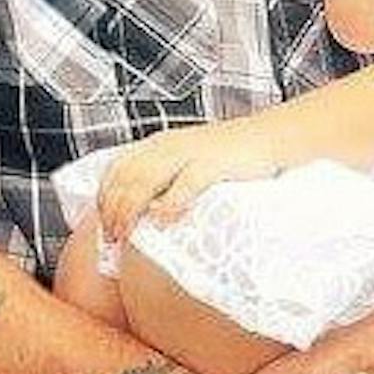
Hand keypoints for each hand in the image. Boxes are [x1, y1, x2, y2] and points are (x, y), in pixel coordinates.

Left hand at [96, 119, 286, 240]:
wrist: (269, 136)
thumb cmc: (230, 155)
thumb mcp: (188, 158)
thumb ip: (165, 178)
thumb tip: (144, 212)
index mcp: (160, 143)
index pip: (117, 168)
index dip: (104, 196)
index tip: (103, 223)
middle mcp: (169, 145)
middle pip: (126, 177)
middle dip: (113, 209)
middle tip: (112, 238)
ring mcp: (190, 153)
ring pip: (145, 180)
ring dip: (130, 210)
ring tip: (127, 234)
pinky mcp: (214, 164)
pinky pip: (185, 184)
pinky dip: (169, 204)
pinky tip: (162, 220)